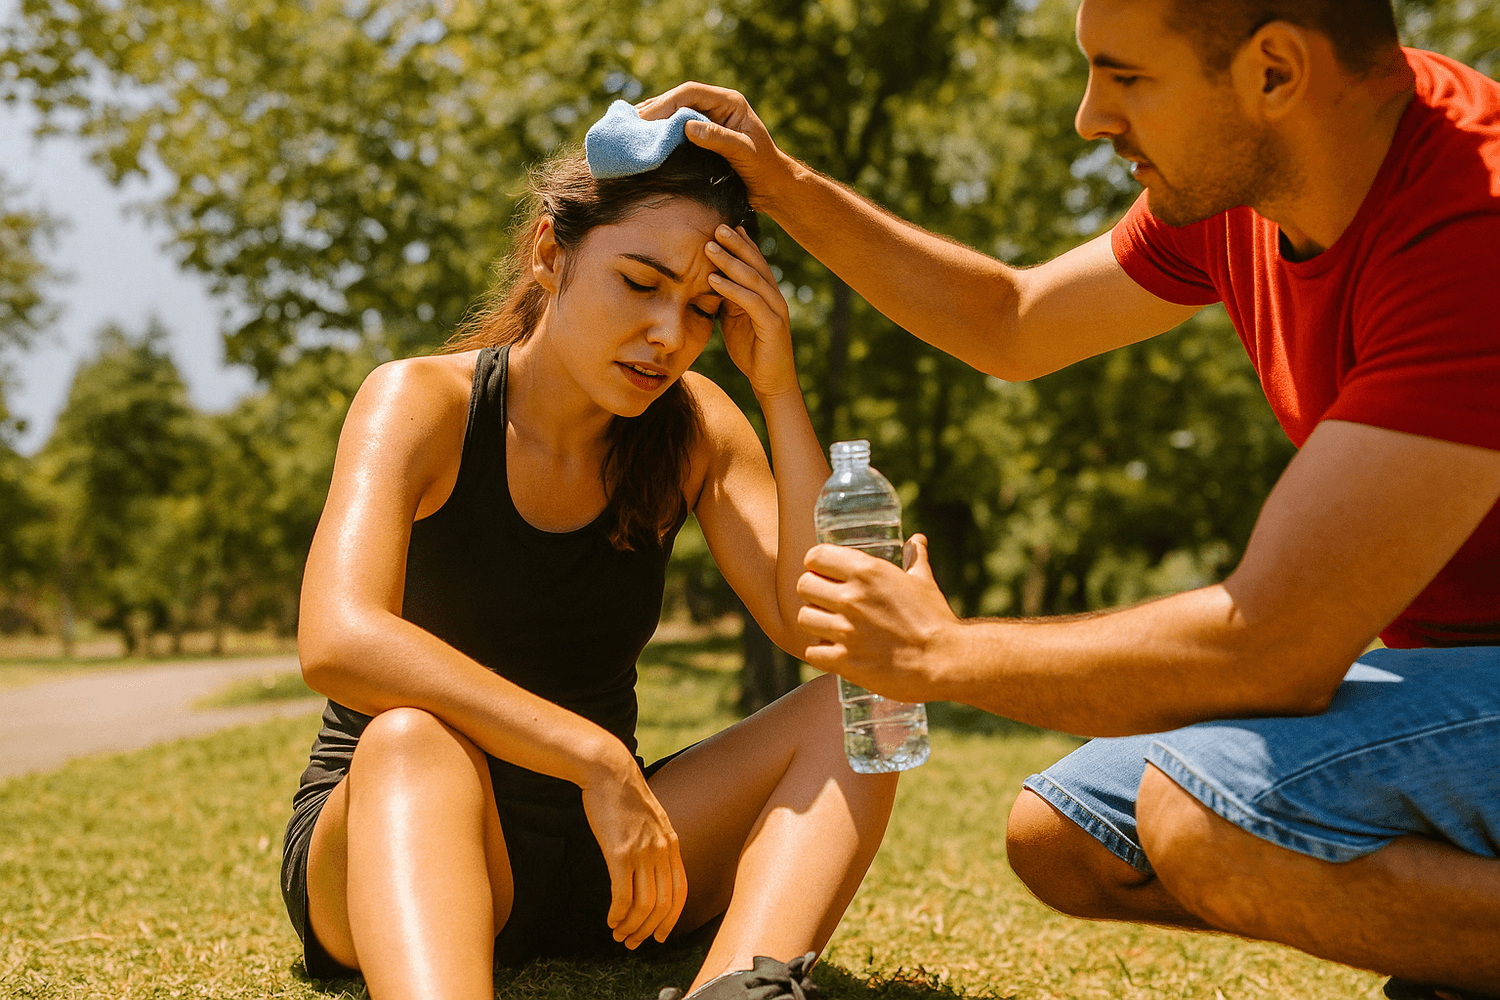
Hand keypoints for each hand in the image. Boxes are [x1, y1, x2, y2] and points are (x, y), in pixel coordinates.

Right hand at [579, 759, 686, 948]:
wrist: (610, 773)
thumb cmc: (624, 797)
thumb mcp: (650, 820)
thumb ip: (655, 843)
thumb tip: (651, 868)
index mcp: (671, 845)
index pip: (680, 892)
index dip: (671, 919)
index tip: (660, 936)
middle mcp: (662, 851)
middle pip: (663, 904)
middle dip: (648, 930)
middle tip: (632, 942)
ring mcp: (642, 852)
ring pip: (644, 904)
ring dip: (631, 926)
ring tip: (618, 934)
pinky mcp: (619, 852)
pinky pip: (623, 894)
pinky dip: (618, 913)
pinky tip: (611, 920)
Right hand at [636, 82, 791, 210]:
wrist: (772, 186)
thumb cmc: (763, 169)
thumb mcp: (743, 153)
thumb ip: (718, 138)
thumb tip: (687, 126)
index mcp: (729, 102)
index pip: (691, 93)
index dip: (666, 102)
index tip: (646, 117)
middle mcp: (717, 105)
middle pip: (679, 99)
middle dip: (655, 109)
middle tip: (630, 122)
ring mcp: (709, 118)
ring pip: (676, 111)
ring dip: (654, 118)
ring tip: (630, 126)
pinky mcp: (703, 133)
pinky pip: (677, 127)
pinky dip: (660, 131)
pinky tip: (645, 137)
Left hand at [706, 223, 797, 399]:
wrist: (770, 382)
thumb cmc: (751, 350)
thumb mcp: (734, 319)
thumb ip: (727, 298)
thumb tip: (709, 278)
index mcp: (765, 293)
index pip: (753, 261)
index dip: (740, 243)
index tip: (721, 225)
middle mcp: (774, 296)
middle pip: (755, 263)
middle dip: (735, 243)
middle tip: (716, 225)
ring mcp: (776, 310)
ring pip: (753, 278)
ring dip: (730, 261)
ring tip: (709, 247)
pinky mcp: (773, 326)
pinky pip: (751, 302)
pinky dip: (731, 289)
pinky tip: (713, 280)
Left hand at [796, 533, 961, 700]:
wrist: (945, 661)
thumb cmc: (935, 619)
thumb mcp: (924, 582)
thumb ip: (915, 558)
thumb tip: (917, 539)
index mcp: (868, 572)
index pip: (816, 557)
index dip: (816, 564)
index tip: (822, 572)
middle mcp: (852, 598)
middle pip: (803, 585)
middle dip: (812, 592)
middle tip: (825, 600)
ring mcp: (846, 631)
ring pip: (803, 618)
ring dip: (814, 621)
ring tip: (828, 625)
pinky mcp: (844, 661)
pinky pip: (811, 651)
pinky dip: (819, 651)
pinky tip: (833, 649)